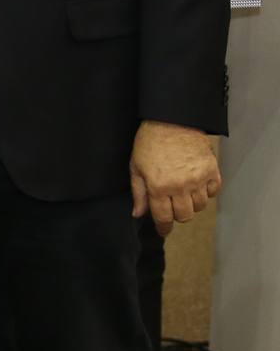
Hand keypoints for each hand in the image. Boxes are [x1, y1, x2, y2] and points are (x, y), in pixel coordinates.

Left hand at [129, 120, 221, 236]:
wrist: (172, 121)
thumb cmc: (149, 143)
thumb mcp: (136, 167)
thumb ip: (138, 193)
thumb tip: (138, 214)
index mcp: (159, 187)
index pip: (164, 217)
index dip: (163, 227)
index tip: (163, 230)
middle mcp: (180, 187)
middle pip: (184, 216)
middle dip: (177, 215)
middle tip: (172, 207)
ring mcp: (198, 180)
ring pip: (200, 206)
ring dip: (192, 204)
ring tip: (183, 193)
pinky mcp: (212, 171)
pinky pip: (214, 192)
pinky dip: (207, 192)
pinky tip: (197, 185)